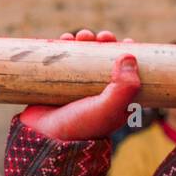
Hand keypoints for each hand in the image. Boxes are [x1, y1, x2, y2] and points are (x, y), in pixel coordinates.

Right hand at [19, 29, 139, 141]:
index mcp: (115, 100)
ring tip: (81, 36)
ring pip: (83, 57)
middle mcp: (97, 93)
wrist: (46, 139)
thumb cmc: (82, 127)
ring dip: (84, 41)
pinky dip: (64, 46)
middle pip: (104, 60)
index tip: (125, 42)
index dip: (127, 55)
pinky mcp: (56, 84)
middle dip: (103, 44)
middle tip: (102, 37)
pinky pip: (61, 60)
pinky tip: (65, 39)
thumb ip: (124, 88)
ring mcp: (75, 88)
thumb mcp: (109, 109)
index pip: (126, 73)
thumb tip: (129, 56)